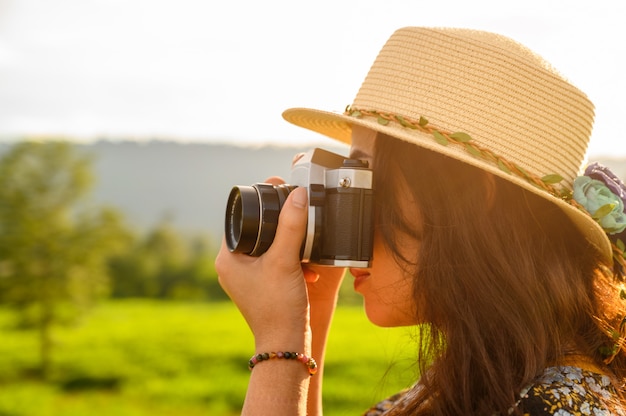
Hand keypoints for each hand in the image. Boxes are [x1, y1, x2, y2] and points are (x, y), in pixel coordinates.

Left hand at [216, 176, 310, 349]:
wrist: (287, 345)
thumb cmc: (279, 307)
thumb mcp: (285, 261)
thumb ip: (292, 226)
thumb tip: (298, 194)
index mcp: (227, 257)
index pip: (240, 217)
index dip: (260, 201)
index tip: (279, 187)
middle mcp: (232, 266)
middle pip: (257, 229)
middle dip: (282, 224)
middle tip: (298, 210)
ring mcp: (247, 277)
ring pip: (269, 246)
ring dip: (291, 244)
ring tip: (307, 245)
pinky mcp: (262, 286)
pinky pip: (276, 262)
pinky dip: (293, 261)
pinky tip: (309, 268)